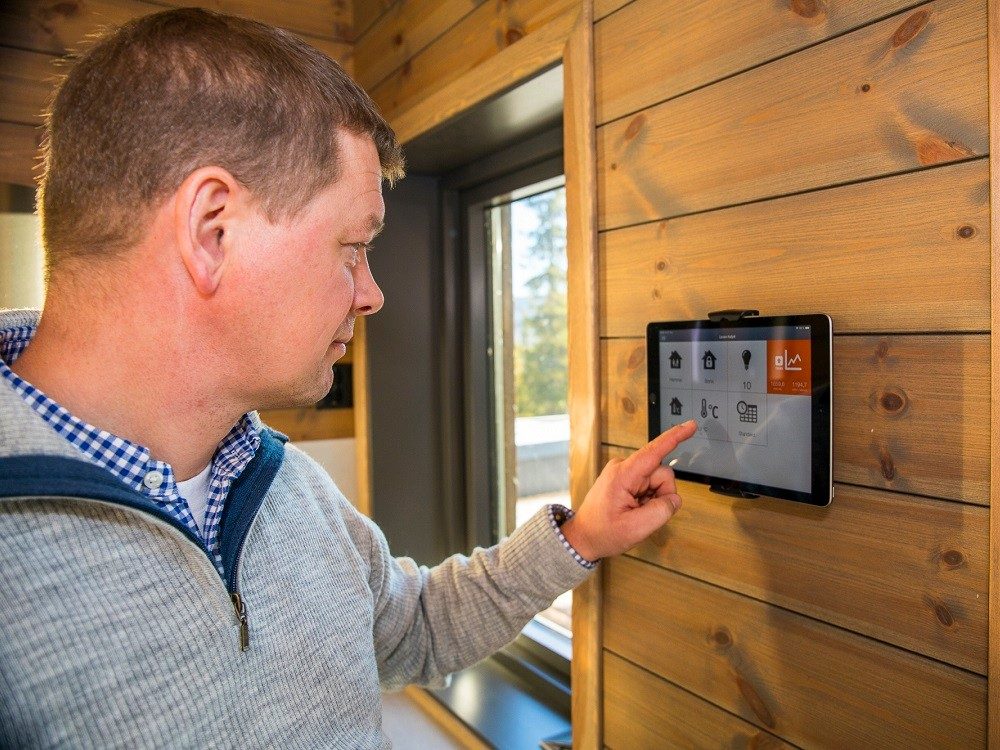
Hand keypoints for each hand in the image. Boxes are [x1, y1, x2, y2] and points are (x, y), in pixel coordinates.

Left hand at [560, 420, 696, 560]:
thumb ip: (661, 512)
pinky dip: (648, 500)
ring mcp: (625, 472)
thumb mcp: (635, 529)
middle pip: (662, 475)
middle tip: (643, 514)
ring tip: (636, 512)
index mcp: (623, 475)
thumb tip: (674, 499)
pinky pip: (650, 486)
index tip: (691, 425)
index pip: (654, 452)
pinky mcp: (627, 478)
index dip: (675, 437)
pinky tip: (634, 509)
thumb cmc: (602, 532)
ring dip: (654, 500)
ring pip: (658, 482)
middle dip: (661, 496)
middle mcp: (623, 467)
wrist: (584, 536)